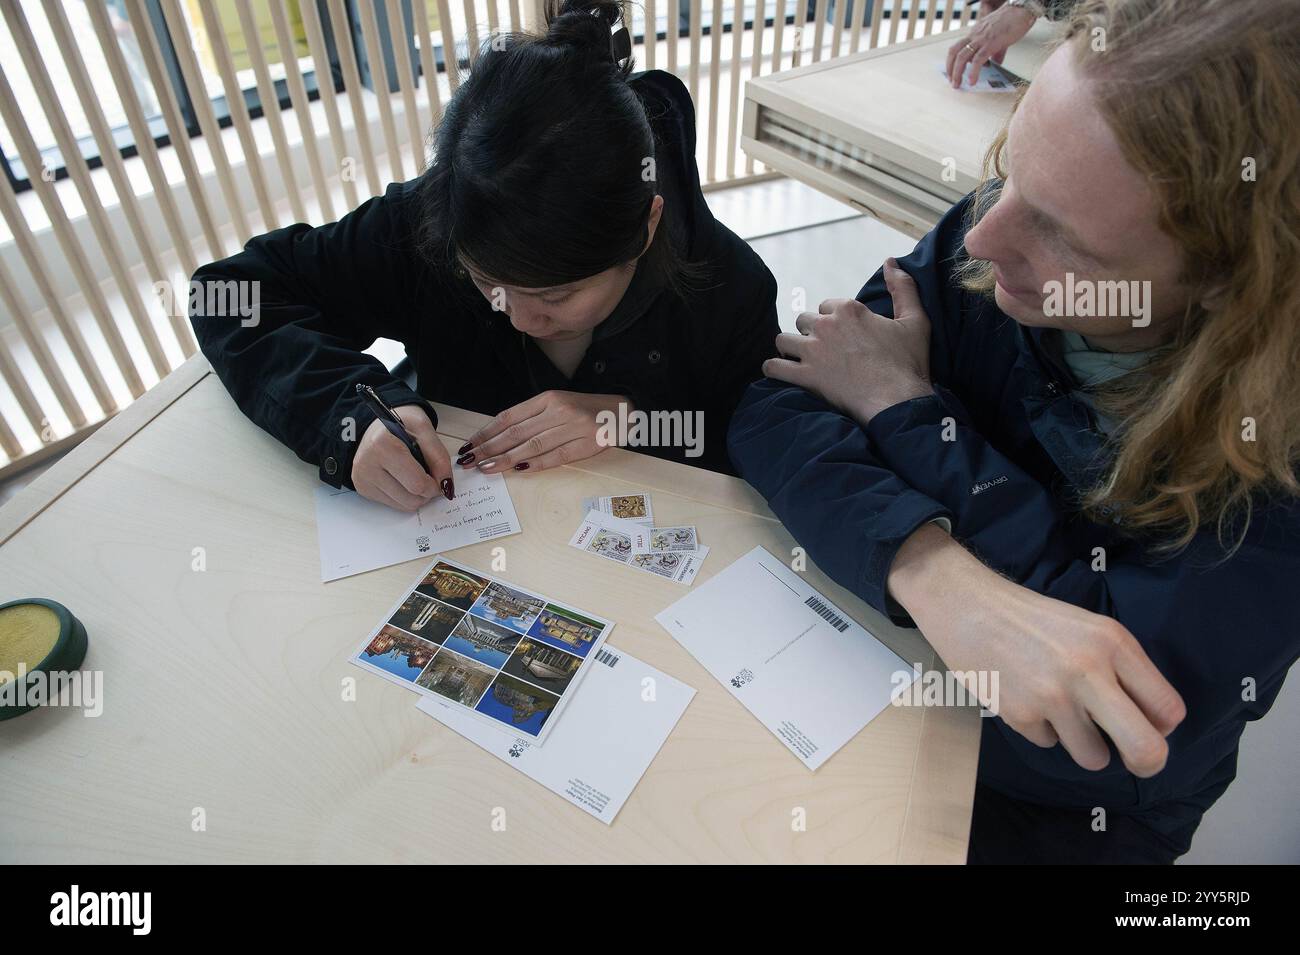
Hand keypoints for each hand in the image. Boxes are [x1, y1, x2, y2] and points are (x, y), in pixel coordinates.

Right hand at [352, 404, 452, 510]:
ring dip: (417, 496)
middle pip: (411, 499)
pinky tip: (402, 479)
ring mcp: (362, 479)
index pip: (417, 483)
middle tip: (430, 476)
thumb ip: (439, 456)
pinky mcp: (362, 488)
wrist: (375, 425)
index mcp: (382, 445)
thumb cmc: (401, 424)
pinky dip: (404, 495)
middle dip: (428, 492)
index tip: (440, 477)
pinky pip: (393, 504)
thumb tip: (446, 484)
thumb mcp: (424, 429)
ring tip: (416, 475)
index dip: (436, 485)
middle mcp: (367, 464)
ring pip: (403, 505)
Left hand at [457, 391, 630, 472]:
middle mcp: (558, 410)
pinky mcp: (587, 444)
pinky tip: (518, 470)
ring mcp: (573, 428)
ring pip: (532, 445)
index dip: (487, 432)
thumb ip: (532, 418)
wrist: (622, 411)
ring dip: (506, 458)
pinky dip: (536, 464)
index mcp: (548, 398)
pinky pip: (556, 457)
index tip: (470, 444)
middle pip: (516, 432)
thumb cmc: (585, 410)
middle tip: (470, 460)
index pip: (509, 417)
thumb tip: (499, 437)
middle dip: (489, 447)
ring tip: (487, 467)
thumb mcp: (557, 404)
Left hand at [764, 259, 933, 426]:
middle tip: (823, 350)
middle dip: (810, 333)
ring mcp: (813, 351)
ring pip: (784, 340)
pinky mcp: (805, 376)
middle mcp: (826, 326)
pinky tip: (779, 371)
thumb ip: (903, 287)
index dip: (833, 319)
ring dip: (789, 348)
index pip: (827, 305)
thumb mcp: (915, 320)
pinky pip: (774, 367)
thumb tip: (891, 262)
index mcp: (849, 309)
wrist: (897, 400)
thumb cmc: (907, 363)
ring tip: (799, 359)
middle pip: (803, 320)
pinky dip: (773, 368)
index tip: (843, 335)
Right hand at [888, 524, 1186, 775]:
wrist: (967, 605)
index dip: (1163, 728)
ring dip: (1082, 745)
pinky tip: (1025, 696)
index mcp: (1113, 643)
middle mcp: (1088, 670)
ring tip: (1061, 712)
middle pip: (1145, 747)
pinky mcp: (1020, 714)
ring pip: (1094, 757)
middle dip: (1145, 762)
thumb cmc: (1032, 619)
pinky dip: (1041, 728)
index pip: (1168, 709)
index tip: (1149, 729)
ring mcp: (1053, 695)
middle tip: (1135, 760)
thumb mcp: (1089, 629)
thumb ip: (1123, 668)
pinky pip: (1049, 744)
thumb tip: (1151, 724)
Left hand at [946, 2, 1035, 87]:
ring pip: (962, 57)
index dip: (952, 61)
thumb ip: (996, 50)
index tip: (952, 73)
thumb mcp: (999, 36)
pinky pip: (978, 60)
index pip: (958, 47)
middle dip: (950, 69)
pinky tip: (972, 81)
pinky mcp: (991, 43)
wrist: (1021, 10)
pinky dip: (973, 72)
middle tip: (952, 82)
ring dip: (957, 73)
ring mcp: (982, 39)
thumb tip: (996, 62)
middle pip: (954, 52)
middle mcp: (975, 35)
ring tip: (957, 84)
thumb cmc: (1013, 20)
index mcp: (975, 33)